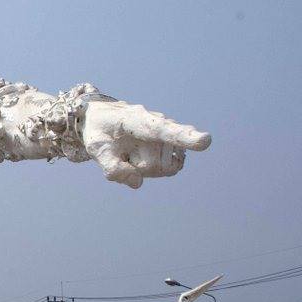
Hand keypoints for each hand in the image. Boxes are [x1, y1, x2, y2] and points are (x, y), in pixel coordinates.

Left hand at [82, 101, 210, 187]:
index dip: (184, 137)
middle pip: (154, 165)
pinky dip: (152, 168)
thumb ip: (112, 168)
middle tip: (120, 151)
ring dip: (143, 167)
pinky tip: (141, 155)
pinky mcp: (173, 144)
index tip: (205, 141)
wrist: (103, 118)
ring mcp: (168, 134)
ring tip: (129, 150)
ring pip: (162, 169)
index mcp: (137, 120)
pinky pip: (168, 169)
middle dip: (136, 168)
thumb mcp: (96, 149)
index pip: (163, 130)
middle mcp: (159, 123)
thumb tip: (138, 183)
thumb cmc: (99, 130)